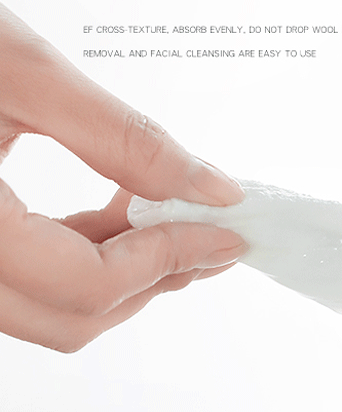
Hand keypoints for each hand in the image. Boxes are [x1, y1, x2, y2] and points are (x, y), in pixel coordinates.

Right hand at [0, 4, 246, 350]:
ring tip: (169, 218)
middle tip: (209, 235)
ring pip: (56, 308)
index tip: (225, 233)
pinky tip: (117, 216)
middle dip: (156, 277)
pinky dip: (86, 258)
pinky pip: (31, 283)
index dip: (169, 260)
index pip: (89, 284)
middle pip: (77, 315)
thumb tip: (208, 188)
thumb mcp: (15, 69)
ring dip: (126, 273)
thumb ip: (122, 139)